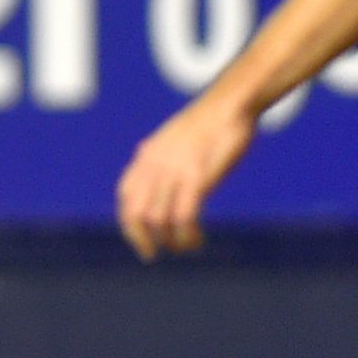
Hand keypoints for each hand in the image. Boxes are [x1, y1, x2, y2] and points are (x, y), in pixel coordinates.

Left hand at [116, 95, 256, 260]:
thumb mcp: (176, 135)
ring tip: (187, 246)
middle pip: (135, 213)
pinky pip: (183, 218)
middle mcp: (155, 165)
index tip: (142, 237)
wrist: (231, 103)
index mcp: (148, 155)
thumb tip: (153, 165)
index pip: (126, 195)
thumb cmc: (211, 119)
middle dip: (140, 239)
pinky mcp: (196, 178)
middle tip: (152, 255)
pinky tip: (197, 240)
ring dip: (171, 241)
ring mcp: (174, 172)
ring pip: (159, 221)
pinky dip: (187, 236)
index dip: (130, 221)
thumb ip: (162, 154)